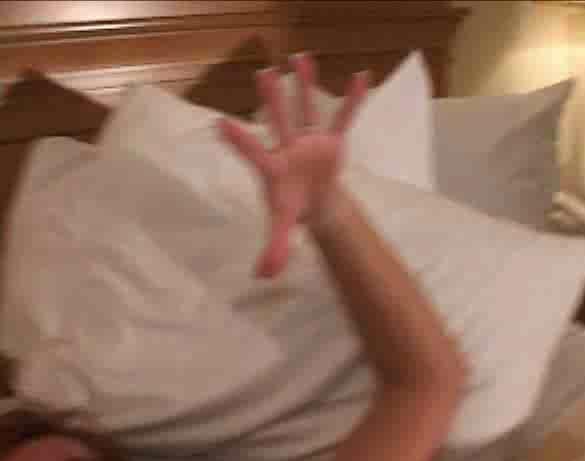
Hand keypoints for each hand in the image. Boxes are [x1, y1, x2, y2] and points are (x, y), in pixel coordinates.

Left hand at [218, 53, 368, 277]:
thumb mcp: (283, 227)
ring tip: (301, 58)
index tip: (219, 124)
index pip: (253, 153)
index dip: (238, 141)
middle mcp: (288, 147)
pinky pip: (344, 118)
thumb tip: (262, 276)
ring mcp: (309, 141)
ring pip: (307, 110)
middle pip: (279, 121)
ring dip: (306, 87)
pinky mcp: (331, 140)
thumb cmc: (292, 207)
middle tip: (262, 75)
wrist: (313, 201)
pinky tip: (362, 77)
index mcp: (272, 167)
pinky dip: (353, 101)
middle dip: (272, 100)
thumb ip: (274, 247)